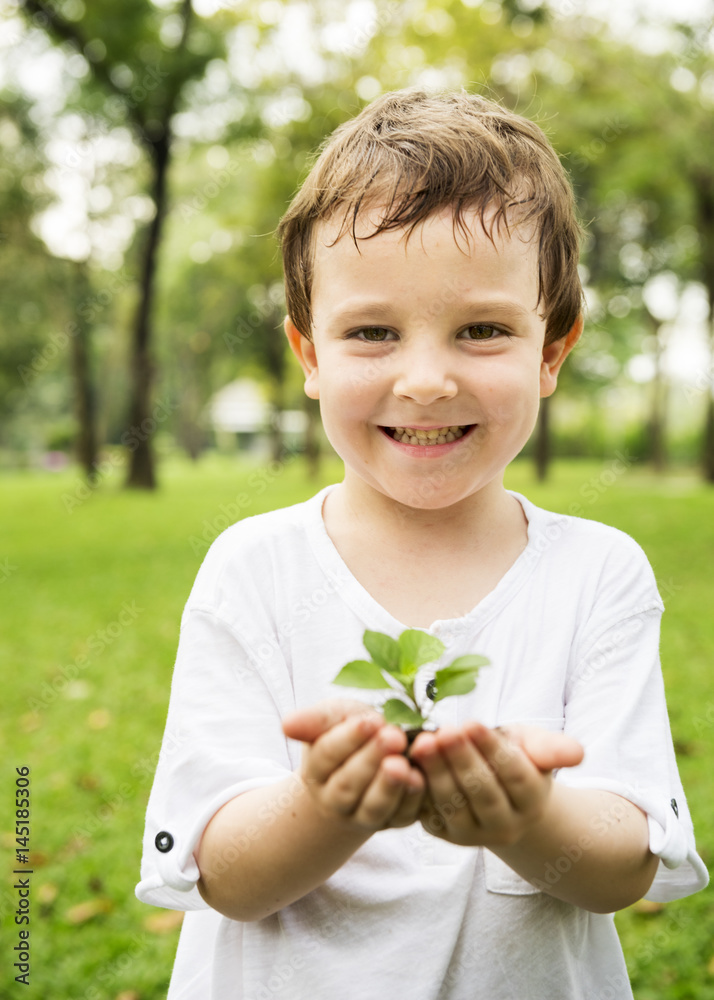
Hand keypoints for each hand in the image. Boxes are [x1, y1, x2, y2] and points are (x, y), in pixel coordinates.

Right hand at [282, 699, 425, 831]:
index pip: (327, 755)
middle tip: (392, 736)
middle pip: (348, 784)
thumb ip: (314, 720)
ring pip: (373, 807)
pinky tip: (420, 779)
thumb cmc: (350, 733)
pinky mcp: (394, 822)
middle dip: (371, 760)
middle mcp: (336, 800)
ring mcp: (364, 815)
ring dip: (389, 786)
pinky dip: (411, 800)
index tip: (369, 721)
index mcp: (316, 770)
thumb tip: (286, 725)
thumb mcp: (334, 718)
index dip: (348, 739)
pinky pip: (401, 817)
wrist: (369, 760)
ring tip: (403, 764)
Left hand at [409, 721, 582, 846]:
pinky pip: (430, 814)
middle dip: (461, 760)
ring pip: (454, 805)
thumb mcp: (533, 747)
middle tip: (442, 731)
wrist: (497, 793)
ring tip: (423, 742)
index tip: (471, 723)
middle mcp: (505, 826)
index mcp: (532, 801)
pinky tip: (406, 764)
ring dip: (436, 773)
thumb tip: (578, 754)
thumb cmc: (516, 759)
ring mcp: (473, 835)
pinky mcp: (444, 834)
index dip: (492, 750)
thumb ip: (551, 749)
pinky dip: (417, 790)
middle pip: (482, 792)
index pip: (514, 775)